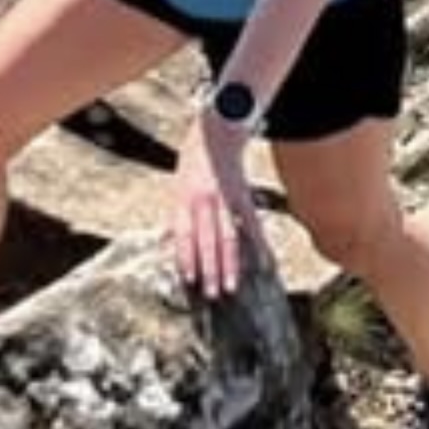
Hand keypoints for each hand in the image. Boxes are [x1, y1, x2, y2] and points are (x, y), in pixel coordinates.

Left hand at [171, 111, 268, 298]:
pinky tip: (264, 264)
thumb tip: (164, 243)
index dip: (186, 257)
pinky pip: (252, 224)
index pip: (184, 234)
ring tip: (232, 287)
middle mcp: (203, 201)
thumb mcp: (175, 187)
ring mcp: (226, 199)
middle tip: (212, 294)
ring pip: (229, 237)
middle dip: (209, 269)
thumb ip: (174, 217)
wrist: (215, 135)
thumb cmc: (191, 165)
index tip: (189, 280)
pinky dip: (259, 245)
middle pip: (207, 241)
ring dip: (230, 264)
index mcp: (183, 200)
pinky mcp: (244, 196)